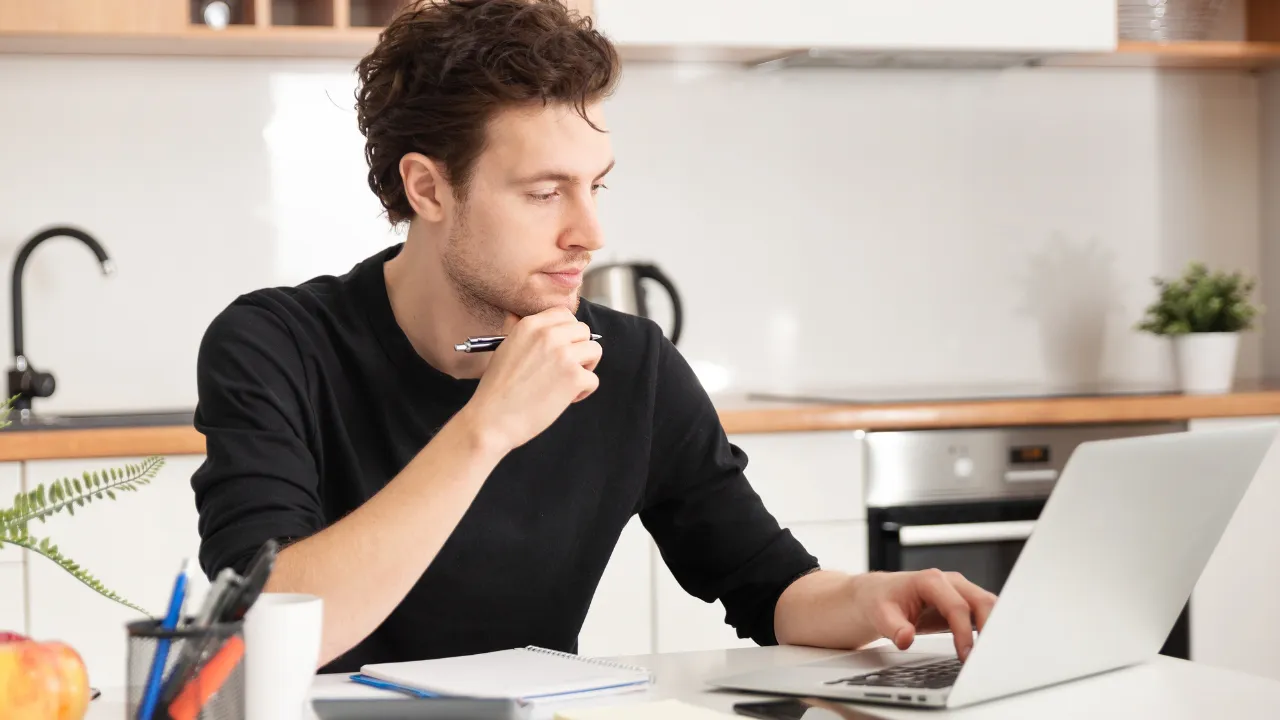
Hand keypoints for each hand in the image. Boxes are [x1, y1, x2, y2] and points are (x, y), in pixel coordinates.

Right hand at [462, 307, 601, 451]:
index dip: (567, 332)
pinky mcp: (574, 378)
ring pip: (595, 350)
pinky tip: (565, 399)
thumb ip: (515, 329)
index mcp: (530, 325)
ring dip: (586, 367)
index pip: (565, 314)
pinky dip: (583, 392)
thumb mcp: (502, 348)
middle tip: (566, 367)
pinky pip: (593, 379)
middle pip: (584, 331)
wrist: (492, 418)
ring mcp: (564, 355)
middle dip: (579, 349)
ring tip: (567, 382)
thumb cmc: (496, 389)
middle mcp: (549, 335)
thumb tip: (518, 316)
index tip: (561, 347)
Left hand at [853, 569, 997, 661]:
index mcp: (931, 581)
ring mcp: (959, 591)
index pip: (957, 607)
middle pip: (982, 602)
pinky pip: (984, 613)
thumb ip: (893, 627)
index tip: (965, 655)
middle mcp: (950, 582)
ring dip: (994, 629)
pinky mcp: (963, 602)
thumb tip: (905, 638)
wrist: (876, 594)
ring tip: (992, 656)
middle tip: (987, 658)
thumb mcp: (879, 615)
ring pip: (988, 606)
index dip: (964, 633)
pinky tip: (989, 648)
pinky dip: (990, 629)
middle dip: (990, 629)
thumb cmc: (879, 600)